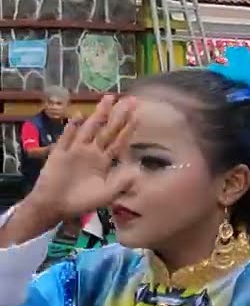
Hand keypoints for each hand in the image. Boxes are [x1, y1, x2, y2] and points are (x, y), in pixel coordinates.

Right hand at [4, 96, 135, 245]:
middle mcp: (92, 151)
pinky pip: (66, 139)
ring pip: (89, 128)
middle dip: (118, 114)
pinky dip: (72, 128)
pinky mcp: (60, 153)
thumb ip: (122, 183)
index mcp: (104, 160)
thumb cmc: (82, 201)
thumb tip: (138, 171)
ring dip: (98, 114)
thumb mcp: (107, 195)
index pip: (119, 141)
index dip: (128, 128)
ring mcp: (76, 150)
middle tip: (130, 99)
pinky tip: (78, 116)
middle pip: (107, 129)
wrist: (55, 207)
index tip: (139, 114)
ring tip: (108, 99)